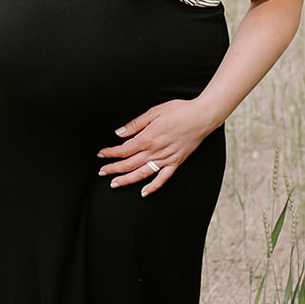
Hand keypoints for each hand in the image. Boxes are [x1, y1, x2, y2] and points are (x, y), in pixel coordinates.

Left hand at [97, 96, 216, 196]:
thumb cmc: (179, 111)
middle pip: (129, 163)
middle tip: (101, 172)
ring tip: (114, 184)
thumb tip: (119, 133)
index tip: (101, 154)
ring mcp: (166, 159)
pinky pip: (163, 178)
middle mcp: (156, 151)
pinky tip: (144, 192)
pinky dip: (153, 187)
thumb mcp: (154, 112)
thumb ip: (136, 124)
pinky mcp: (176, 162)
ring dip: (126, 179)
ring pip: (142, 173)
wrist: (202, 117)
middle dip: (113, 168)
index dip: (111, 153)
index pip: (124, 150)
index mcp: (148, 138)